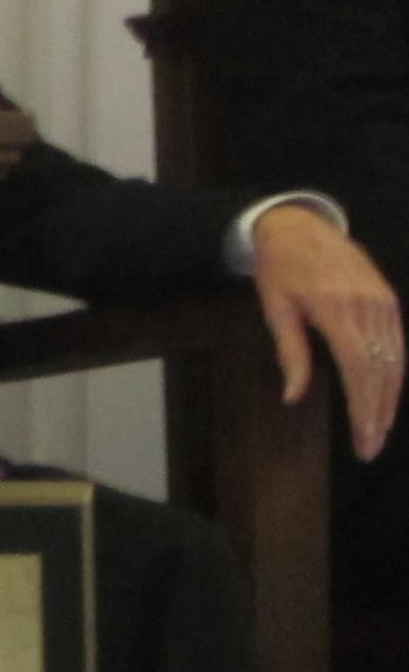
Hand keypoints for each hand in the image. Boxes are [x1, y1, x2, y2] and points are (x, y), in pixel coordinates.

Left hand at [249, 203, 400, 459]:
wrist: (299, 225)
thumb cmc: (279, 269)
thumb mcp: (275, 309)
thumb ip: (290, 354)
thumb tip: (292, 397)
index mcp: (335, 310)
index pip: (357, 370)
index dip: (362, 408)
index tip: (361, 438)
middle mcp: (366, 307)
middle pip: (380, 371)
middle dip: (377, 413)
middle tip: (370, 447)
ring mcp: (382, 302)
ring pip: (395, 360)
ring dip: (389, 399)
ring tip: (378, 430)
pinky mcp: (389, 299)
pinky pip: (398, 343)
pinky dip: (395, 373)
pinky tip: (386, 397)